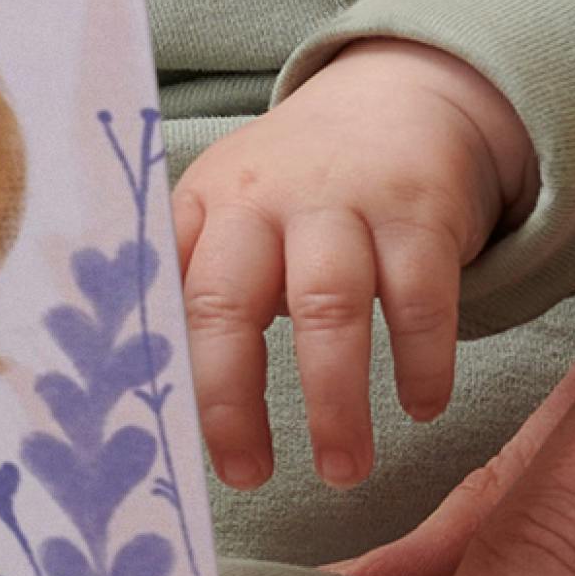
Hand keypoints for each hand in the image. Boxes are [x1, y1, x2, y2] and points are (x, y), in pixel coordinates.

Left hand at [174, 42, 535, 490]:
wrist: (395, 99)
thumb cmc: (294, 190)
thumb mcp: (228, 214)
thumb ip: (193, 286)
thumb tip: (152, 397)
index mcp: (203, 207)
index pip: (167, 297)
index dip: (169, 376)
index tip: (177, 448)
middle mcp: (262, 199)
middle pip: (227, 299)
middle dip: (232, 397)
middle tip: (248, 476)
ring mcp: (342, 201)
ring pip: (328, 304)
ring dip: (334, 398)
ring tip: (342, 471)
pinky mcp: (419, 211)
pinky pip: (421, 297)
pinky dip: (422, 362)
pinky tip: (422, 409)